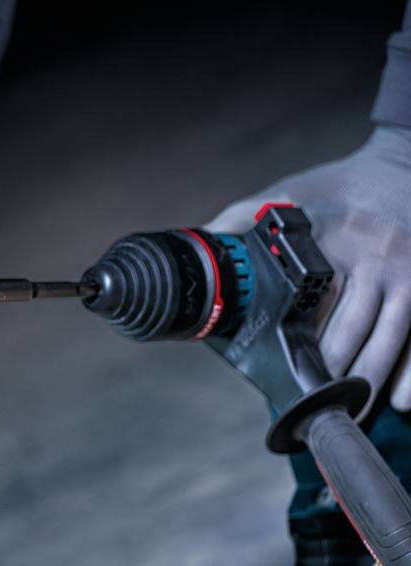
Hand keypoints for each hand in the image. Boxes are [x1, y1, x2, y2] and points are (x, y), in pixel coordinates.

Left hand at [207, 127, 410, 414]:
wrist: (404, 163)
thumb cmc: (336, 186)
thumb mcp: (285, 194)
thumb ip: (239, 217)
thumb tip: (200, 244)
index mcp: (329, 239)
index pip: (309, 308)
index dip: (296, 349)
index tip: (284, 379)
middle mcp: (374, 256)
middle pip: (348, 336)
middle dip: (327, 378)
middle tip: (313, 409)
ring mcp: (409, 271)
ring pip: (387, 345)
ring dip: (367, 388)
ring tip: (348, 415)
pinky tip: (399, 403)